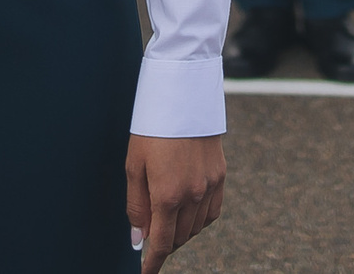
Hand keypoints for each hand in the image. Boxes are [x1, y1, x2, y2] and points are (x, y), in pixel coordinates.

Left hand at [126, 133, 224, 271]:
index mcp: (167, 194)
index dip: (153, 262)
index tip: (145, 272)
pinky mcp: (220, 176)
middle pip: (179, 237)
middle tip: (151, 239)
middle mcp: (192, 194)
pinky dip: (199, 220)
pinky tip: (188, 214)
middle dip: (164, 244)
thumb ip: (136, 206)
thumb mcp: (134, 165)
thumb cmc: (153, 128)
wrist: (183, 97)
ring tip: (167, 224)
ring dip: (181, 233)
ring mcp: (209, 186)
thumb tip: (138, 238)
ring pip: (196, 227)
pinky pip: (212, 212)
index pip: (162, 243)